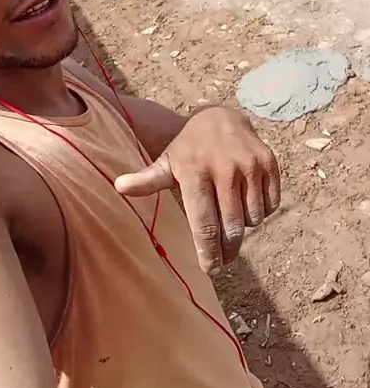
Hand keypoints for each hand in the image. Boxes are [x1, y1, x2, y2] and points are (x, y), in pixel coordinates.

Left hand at [115, 107, 279, 273]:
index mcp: (195, 171)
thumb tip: (117, 186)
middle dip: (227, 250)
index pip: (204, 223)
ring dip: (243, 227)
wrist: (221, 117)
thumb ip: (146, 180)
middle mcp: (225, 168)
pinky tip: (247, 201)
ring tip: (231, 216)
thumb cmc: (189, 149)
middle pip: (231, 228)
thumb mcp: (167, 162)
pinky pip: (270, 206)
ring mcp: (250, 165)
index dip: (208, 252)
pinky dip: (261, 212)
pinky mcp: (269, 163)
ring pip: (252, 219)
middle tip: (223, 260)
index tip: (210, 270)